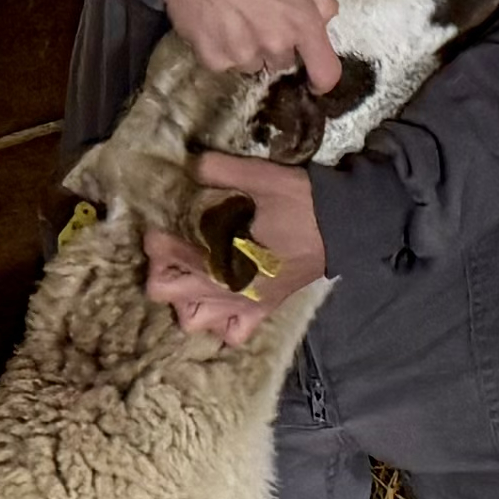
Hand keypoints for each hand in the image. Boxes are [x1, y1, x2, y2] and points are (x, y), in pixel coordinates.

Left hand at [138, 157, 326, 345]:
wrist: (342, 225)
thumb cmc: (299, 201)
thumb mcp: (259, 175)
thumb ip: (218, 169)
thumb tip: (190, 163)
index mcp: (221, 255)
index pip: (167, 258)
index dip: (156, 240)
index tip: (160, 225)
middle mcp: (226, 287)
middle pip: (166, 293)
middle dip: (161, 270)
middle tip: (171, 251)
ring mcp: (244, 304)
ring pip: (193, 321)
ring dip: (186, 301)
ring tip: (192, 278)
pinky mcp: (263, 310)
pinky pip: (233, 335)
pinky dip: (223, 324)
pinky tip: (222, 302)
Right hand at [160, 0, 340, 91]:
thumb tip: (323, 21)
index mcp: (301, 23)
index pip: (325, 73)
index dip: (322, 79)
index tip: (314, 77)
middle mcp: (275, 46)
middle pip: (284, 65)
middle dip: (277, 47)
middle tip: (261, 19)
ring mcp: (242, 56)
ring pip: (254, 65)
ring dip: (250, 49)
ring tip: (235, 19)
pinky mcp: (213, 59)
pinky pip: (226, 64)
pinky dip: (223, 49)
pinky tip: (216, 24)